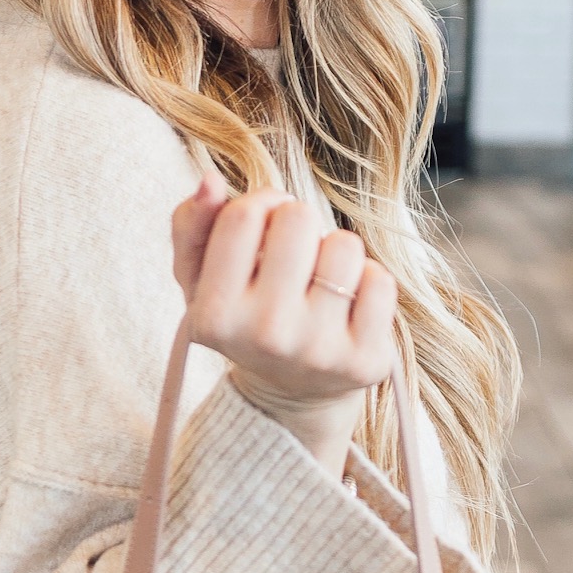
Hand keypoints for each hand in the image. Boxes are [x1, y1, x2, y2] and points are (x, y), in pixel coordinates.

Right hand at [172, 176, 397, 474]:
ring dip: (335, 252)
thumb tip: (210, 182)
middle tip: (293, 259)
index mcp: (214, 316)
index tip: (263, 225)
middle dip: (297, 225)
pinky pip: (381, 281)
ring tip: (320, 281)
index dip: (260, 204)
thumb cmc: (244, 315)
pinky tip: (348, 306)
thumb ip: (191, 225)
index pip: (244, 214)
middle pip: (297, 218)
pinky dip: (368, 281)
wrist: (290, 391)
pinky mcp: (365, 361)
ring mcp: (318, 351)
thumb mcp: (200, 277)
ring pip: (344, 246)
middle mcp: (265, 336)